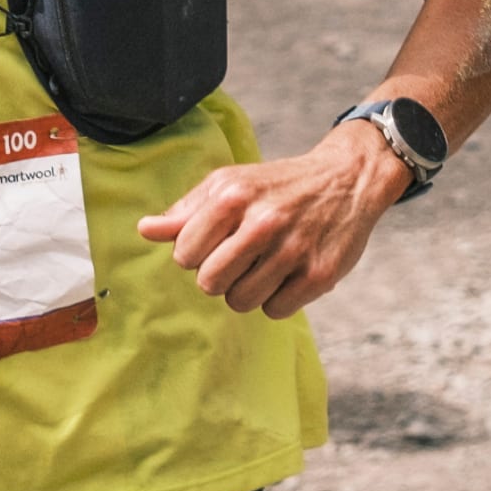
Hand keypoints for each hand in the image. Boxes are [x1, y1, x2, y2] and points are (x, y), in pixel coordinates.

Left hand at [137, 125, 408, 318]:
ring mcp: (293, 251)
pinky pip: (275, 311)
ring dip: (245, 289)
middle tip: (237, 256)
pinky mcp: (320, 275)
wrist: (345, 179)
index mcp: (232, 196)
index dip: (194, 253)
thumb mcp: (229, 184)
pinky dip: (275, 299)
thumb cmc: (275, 185)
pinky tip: (285, 273)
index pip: (184, 254)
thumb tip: (145, 230)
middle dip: (217, 275)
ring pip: (240, 301)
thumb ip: (186, 210)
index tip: (212, 242)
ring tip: (261, 263)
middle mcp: (263, 222)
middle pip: (210, 283)